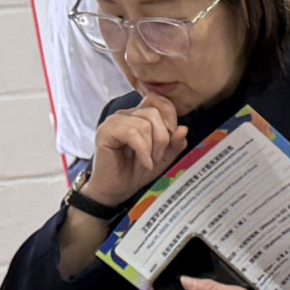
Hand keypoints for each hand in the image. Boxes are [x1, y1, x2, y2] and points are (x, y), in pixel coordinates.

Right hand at [82, 95, 188, 214]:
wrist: (116, 190)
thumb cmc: (136, 172)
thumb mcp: (163, 158)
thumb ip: (175, 143)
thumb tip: (183, 129)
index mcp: (139, 116)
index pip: (156, 99)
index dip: (169, 113)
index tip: (174, 134)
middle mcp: (126, 115)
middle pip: (153, 112)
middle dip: (162, 137)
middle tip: (159, 156)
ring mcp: (114, 122)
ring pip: (143, 123)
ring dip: (152, 146)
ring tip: (149, 161)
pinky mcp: (105, 132)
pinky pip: (131, 133)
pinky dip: (143, 150)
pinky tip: (145, 162)